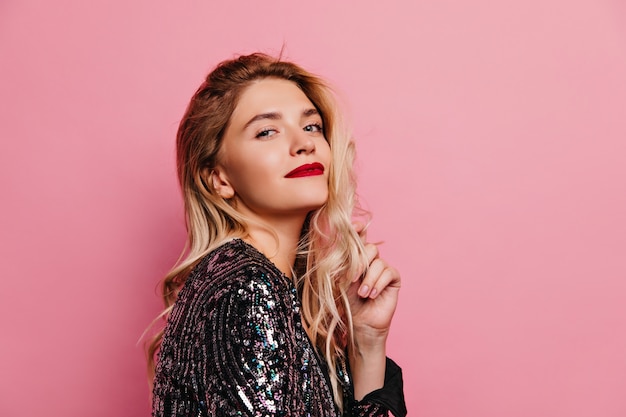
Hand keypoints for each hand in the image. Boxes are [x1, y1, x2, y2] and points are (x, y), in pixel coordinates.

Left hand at [348, 223, 400, 346]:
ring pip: (378, 262)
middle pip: (370, 248)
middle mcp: (371, 260)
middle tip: (352, 279)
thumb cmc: (348, 302)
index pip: (359, 238)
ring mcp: (383, 269)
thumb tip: (342, 245)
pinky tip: (372, 294)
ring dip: (369, 279)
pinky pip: (388, 272)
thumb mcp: (341, 280)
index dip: (358, 229)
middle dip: (360, 263)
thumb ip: (343, 263)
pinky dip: (378, 283)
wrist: (360, 322)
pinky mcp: (393, 279)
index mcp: (357, 258)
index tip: (354, 226)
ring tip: (363, 294)